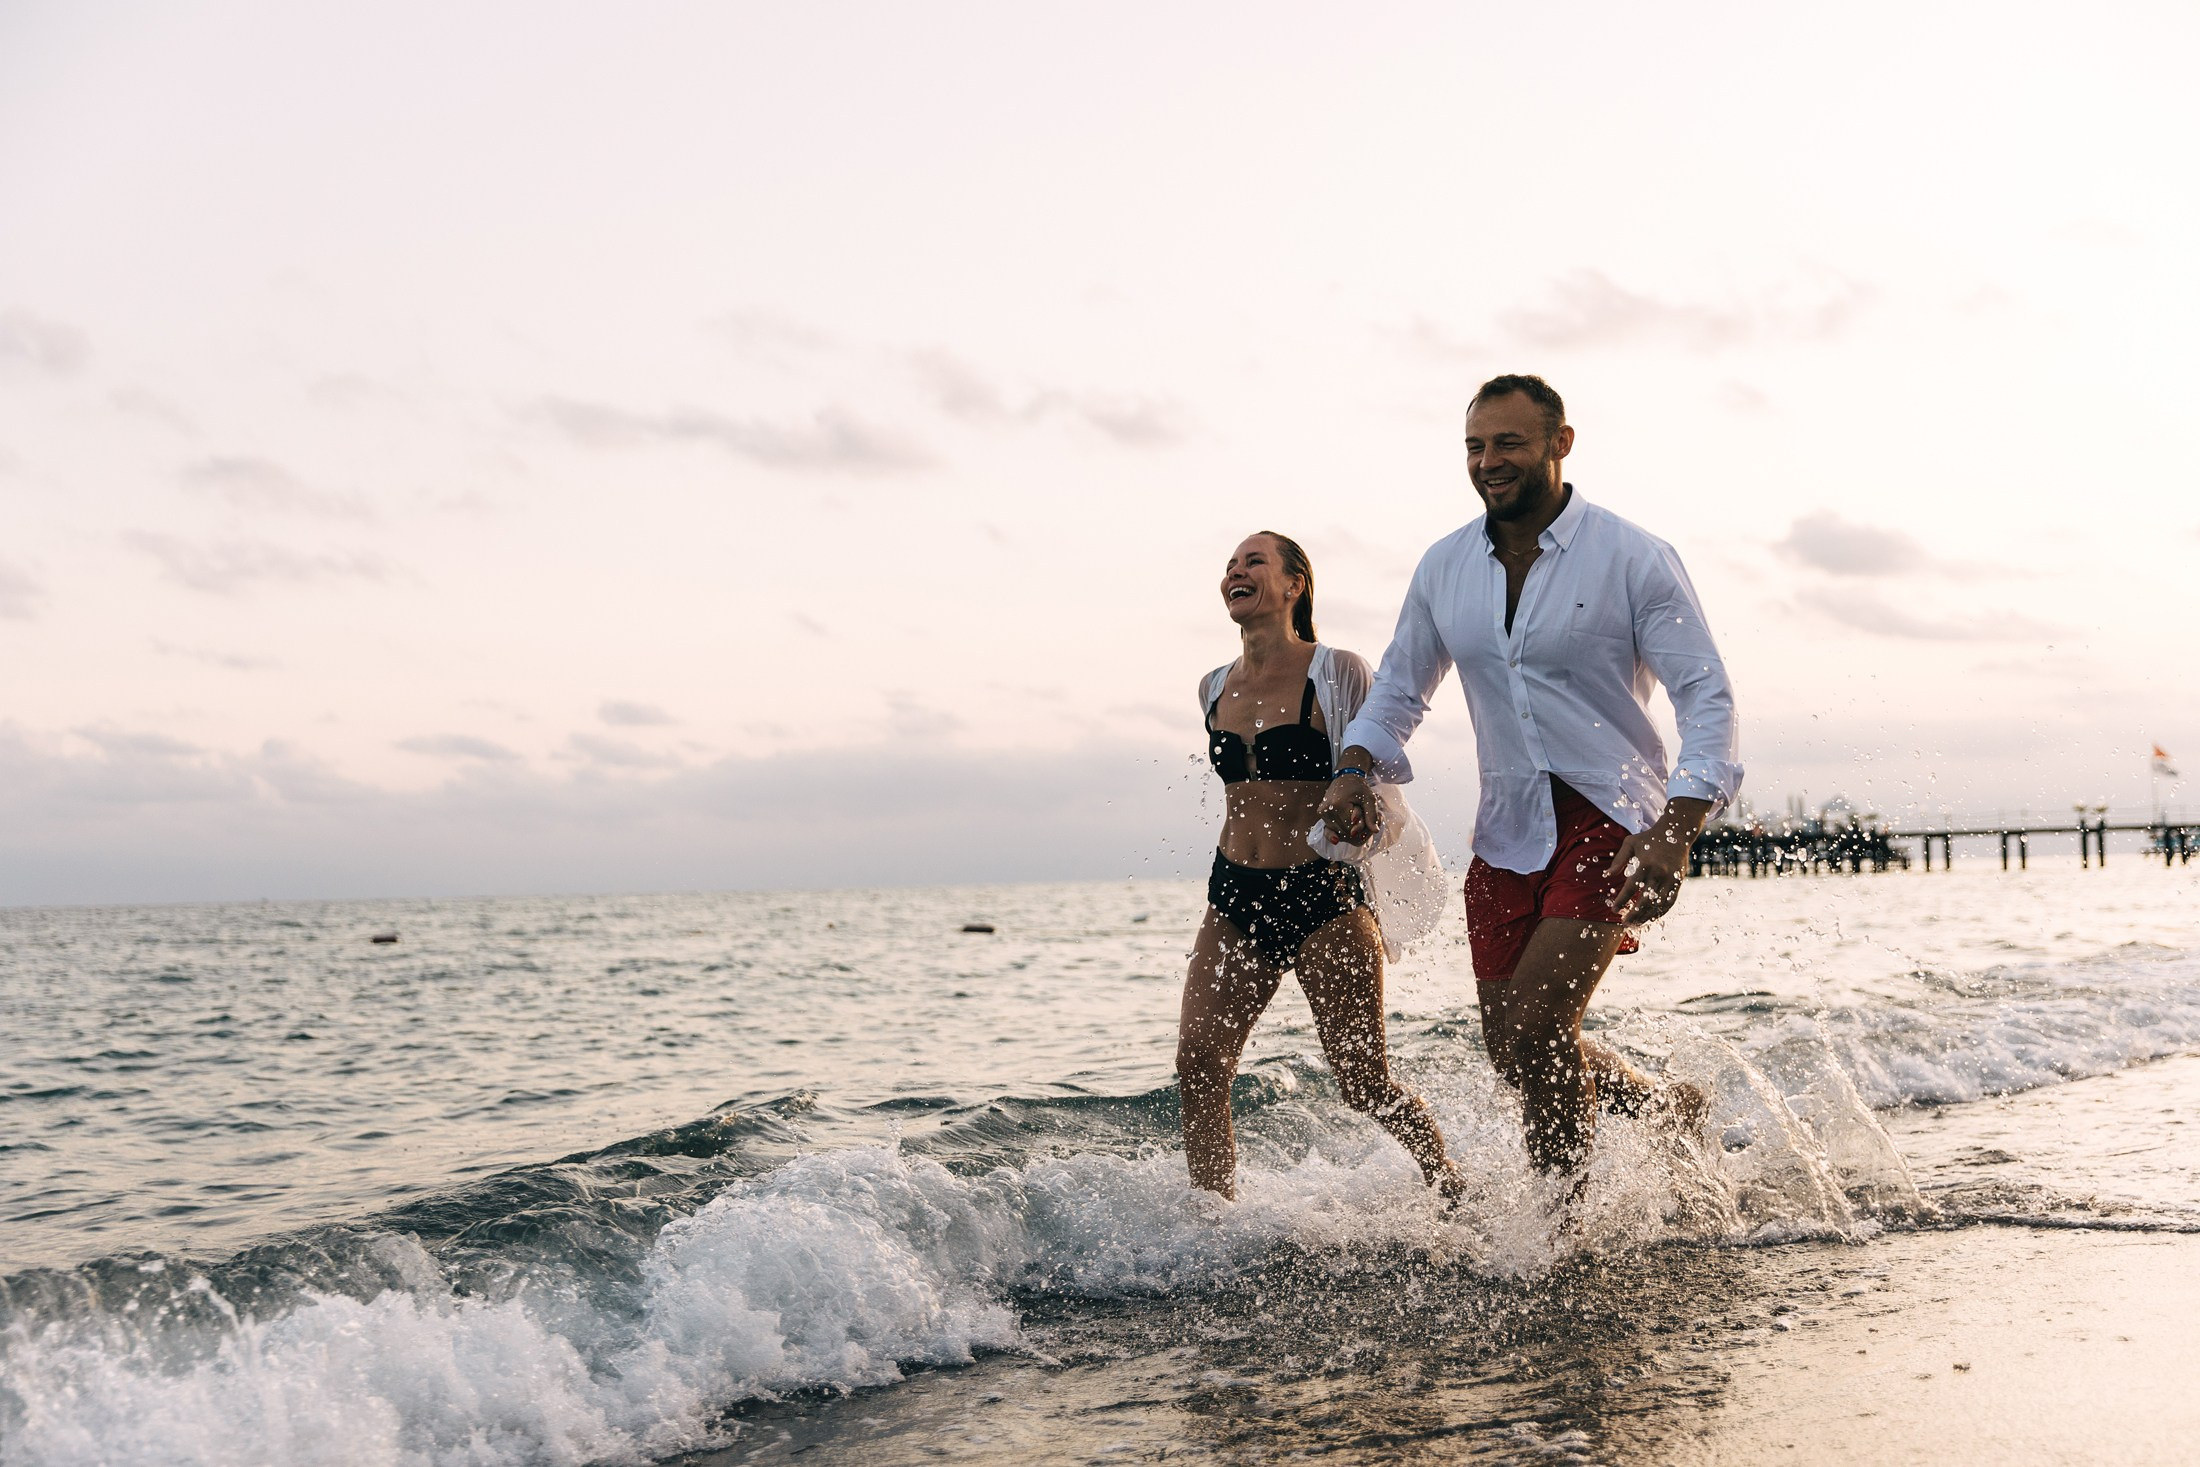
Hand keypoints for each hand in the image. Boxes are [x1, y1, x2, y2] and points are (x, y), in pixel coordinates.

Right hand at [1319, 772, 1379, 846]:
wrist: (1345, 777)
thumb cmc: (1359, 787)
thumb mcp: (1369, 799)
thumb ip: (1372, 816)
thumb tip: (1375, 831)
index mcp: (1338, 805)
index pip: (1351, 828)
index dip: (1362, 827)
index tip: (1365, 819)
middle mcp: (1327, 809)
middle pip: (1344, 831)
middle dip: (1356, 829)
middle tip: (1363, 819)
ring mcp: (1322, 812)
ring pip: (1338, 831)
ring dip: (1348, 830)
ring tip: (1355, 819)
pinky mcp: (1321, 813)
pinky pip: (1330, 828)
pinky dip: (1339, 830)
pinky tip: (1339, 834)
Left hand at [1604, 797, 1711, 922]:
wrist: (1676, 832)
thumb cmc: (1649, 838)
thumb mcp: (1630, 843)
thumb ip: (1618, 860)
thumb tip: (1606, 875)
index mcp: (1645, 864)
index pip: (1631, 888)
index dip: (1622, 901)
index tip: (1614, 910)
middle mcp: (1659, 873)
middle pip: (1645, 900)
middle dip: (1634, 914)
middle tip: (1624, 923)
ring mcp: (1670, 879)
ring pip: (1658, 904)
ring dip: (1647, 916)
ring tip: (1636, 924)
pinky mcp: (1678, 882)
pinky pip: (1670, 902)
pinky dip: (1660, 912)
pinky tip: (1651, 917)